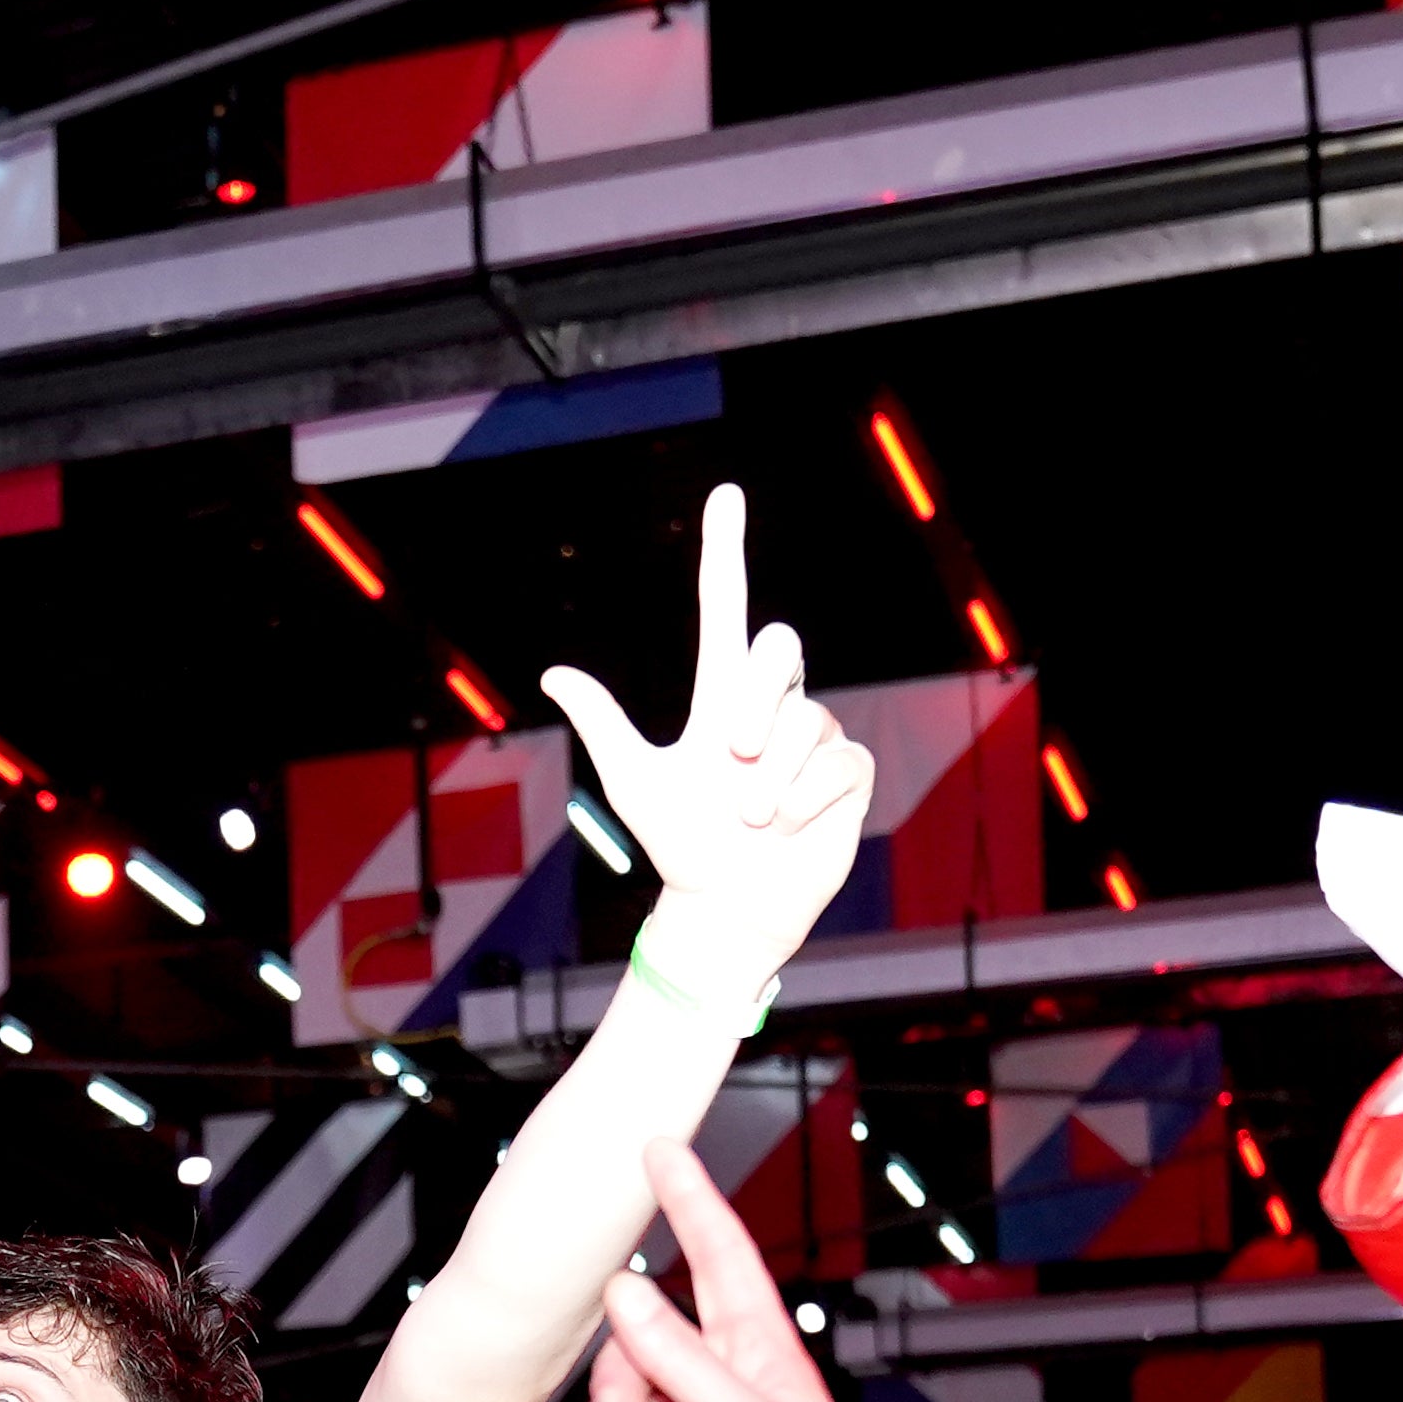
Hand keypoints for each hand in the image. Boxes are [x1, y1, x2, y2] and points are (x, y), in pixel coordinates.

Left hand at [533, 485, 881, 990]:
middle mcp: (770, 704)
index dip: (725, 550)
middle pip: (779, 648)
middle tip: (735, 754)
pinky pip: (837, 763)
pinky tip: (791, 826)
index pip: (726, 606)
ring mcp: (815, 734)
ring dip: (773, 777)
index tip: (725, 495)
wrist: (728, 906)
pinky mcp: (850, 770)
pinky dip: (807, 800)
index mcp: (720, 696)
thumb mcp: (635, 783)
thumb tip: (552, 672)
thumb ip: (605, 724)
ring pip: (805, 720)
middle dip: (758, 696)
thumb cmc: (681, 844)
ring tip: (754, 817)